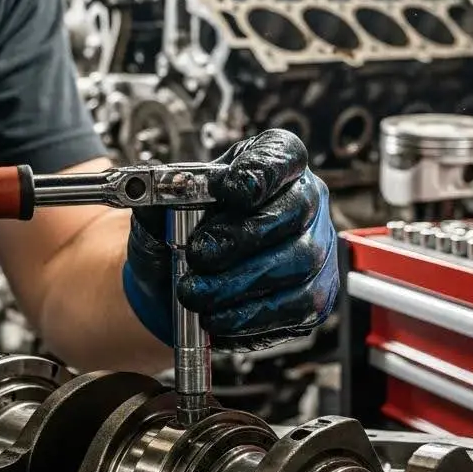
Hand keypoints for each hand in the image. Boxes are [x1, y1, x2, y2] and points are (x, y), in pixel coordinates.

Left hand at [123, 129, 338, 351]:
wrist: (181, 287)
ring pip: (299, 262)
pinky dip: (251, 315)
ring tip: (194, 293)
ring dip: (240, 282)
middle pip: (298, 207)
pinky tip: (216, 317)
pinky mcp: (317, 296)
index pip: (282, 154)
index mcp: (269, 164)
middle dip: (245, 234)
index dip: (262, 170)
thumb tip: (154, 193)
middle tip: (199, 254)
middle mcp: (304, 201)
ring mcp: (318, 248)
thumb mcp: (161, 212)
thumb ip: (158, 199)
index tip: (230, 189)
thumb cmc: (180, 237)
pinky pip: (297, 306)